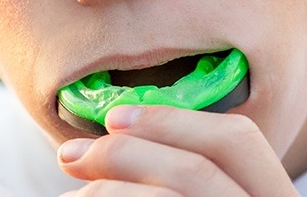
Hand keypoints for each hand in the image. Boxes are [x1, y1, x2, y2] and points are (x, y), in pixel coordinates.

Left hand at [57, 105, 298, 195]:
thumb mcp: (199, 196)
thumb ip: (175, 176)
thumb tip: (115, 136)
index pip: (237, 141)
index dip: (172, 120)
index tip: (114, 118)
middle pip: (196, 169)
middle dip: (123, 152)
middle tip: (69, 155)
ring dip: (107, 190)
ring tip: (72, 196)